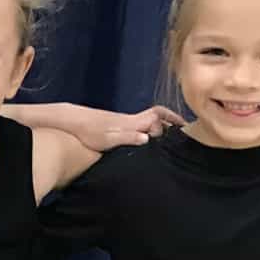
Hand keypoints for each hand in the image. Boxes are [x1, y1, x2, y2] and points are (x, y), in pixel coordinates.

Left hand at [66, 103, 185, 150]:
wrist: (73, 122)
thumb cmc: (90, 132)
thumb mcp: (109, 138)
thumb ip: (129, 137)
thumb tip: (148, 138)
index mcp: (134, 121)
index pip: (159, 116)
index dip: (173, 120)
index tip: (185, 129)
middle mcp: (132, 120)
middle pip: (157, 116)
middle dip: (171, 122)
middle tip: (183, 133)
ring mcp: (126, 122)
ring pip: (149, 121)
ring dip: (160, 127)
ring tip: (170, 140)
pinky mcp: (118, 126)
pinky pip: (140, 127)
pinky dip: (149, 131)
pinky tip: (148, 143)